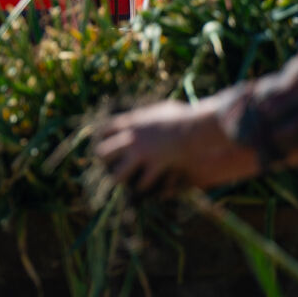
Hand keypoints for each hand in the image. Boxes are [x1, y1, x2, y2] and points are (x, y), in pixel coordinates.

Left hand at [93, 98, 257, 192]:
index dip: (103, 137)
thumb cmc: (182, 116)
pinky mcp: (154, 166)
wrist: (194, 128)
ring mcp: (141, 154)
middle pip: (103, 153)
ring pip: (118, 174)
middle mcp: (131, 139)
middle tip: (108, 164)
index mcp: (132, 122)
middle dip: (104, 160)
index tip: (105, 141)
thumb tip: (151, 114)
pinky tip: (144, 186)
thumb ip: (152, 114)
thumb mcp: (162, 110)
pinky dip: (143, 185)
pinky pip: (142, 182)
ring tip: (122, 181)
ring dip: (120, 178)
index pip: (107, 129)